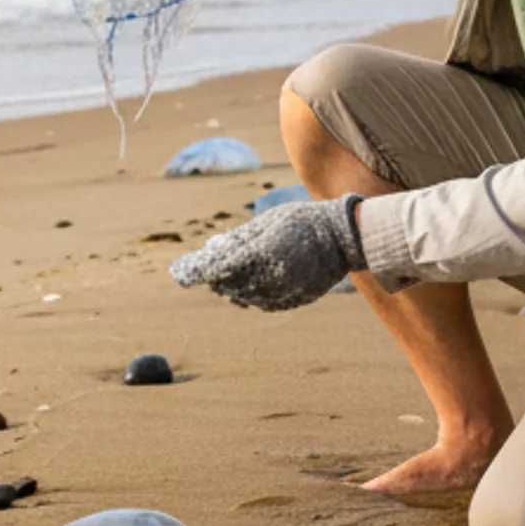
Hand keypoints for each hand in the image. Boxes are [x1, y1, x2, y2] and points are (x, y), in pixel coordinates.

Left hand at [169, 194, 367, 310]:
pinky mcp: (293, 301)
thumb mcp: (267, 222)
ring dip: (233, 288)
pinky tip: (255, 284)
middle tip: (205, 269)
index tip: (178, 273)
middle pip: (228, 285)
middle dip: (215, 278)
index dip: (196, 271)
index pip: (218, 268)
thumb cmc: (302, 221)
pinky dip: (254, 295)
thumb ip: (237, 239)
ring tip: (231, 276)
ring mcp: (284, 292)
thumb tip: (209, 252)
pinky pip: (263, 303)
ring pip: (244, 297)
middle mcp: (271, 276)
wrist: (346, 237)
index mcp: (261, 253)